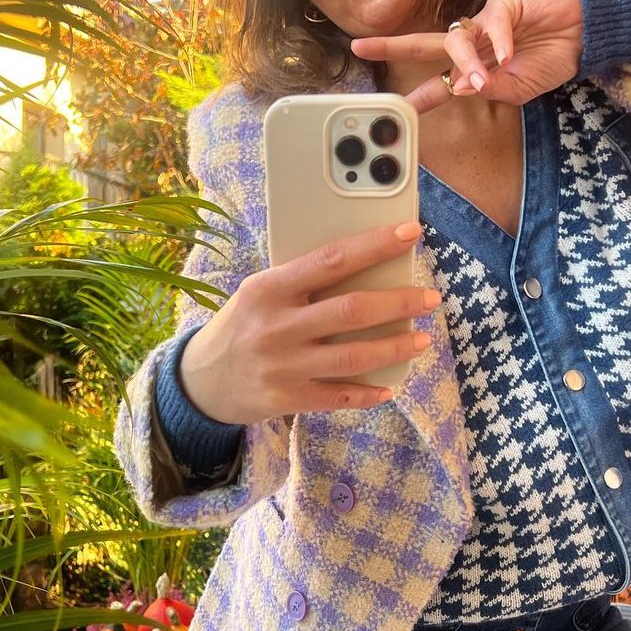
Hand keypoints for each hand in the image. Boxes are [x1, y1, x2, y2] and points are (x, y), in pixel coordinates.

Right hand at [178, 222, 439, 422]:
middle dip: (398, 303)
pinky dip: (369, 392)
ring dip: (394, 347)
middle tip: (429, 298)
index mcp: (269, 288)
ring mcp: (283, 366)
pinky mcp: (288, 398)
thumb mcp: (261, 292)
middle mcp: (276, 326)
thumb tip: (367, 266)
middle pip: (351, 310)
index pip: (331, 260)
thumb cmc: (244, 324)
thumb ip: (303, 281)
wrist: (201, 379)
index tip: (410, 232)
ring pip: (353, 357)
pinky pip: (339, 396)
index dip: (375, 245)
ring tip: (420, 338)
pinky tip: (390, 386)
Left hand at [350, 0, 583, 112]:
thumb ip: (489, 91)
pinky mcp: (504, 4)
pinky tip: (508, 55)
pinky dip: (498, 41)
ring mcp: (484, 23)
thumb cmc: (550, 63)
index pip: (438, 84)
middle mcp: (472, 44)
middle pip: (424, 46)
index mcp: (474, 70)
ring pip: (458, 39)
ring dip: (466, 63)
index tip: (393, 109)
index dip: (417, 97)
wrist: (582, 38)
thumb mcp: (518, 92)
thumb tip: (458, 88)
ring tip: (481, 81)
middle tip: (360, 46)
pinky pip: (492, 22)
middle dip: (392, 47)